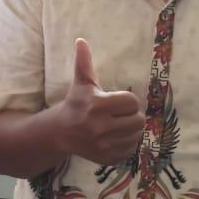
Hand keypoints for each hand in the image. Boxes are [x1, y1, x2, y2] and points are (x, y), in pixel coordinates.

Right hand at [56, 39, 144, 165]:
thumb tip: (81, 40)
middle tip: (122, 114)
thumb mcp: (81, 82)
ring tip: (121, 125)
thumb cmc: (75, 103)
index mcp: (97, 105)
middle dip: (132, 115)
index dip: (128, 100)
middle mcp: (100, 127)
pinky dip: (128, 144)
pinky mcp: (106, 158)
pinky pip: (130, 150)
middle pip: (138, 120)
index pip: (132, 102)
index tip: (119, 101)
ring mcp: (103, 145)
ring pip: (137, 136)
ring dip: (132, 130)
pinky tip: (117, 137)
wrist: (60, 132)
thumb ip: (84, 62)